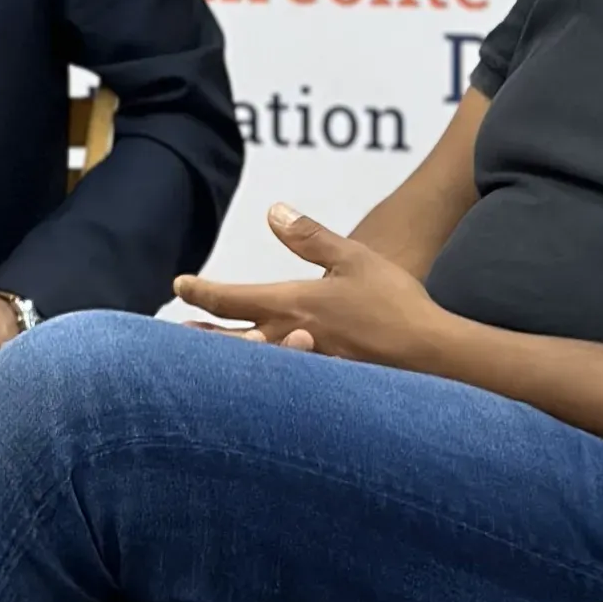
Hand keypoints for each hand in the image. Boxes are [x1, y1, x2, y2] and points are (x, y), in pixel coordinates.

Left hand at [172, 205, 453, 368]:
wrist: (430, 355)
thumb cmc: (394, 302)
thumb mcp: (353, 257)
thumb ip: (309, 237)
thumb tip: (273, 211)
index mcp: (290, 304)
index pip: (230, 299)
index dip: (200, 291)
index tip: (179, 285)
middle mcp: (287, 340)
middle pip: (226, 344)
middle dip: (198, 339)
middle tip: (172, 336)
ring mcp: (302, 370)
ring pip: (249, 367)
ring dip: (222, 362)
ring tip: (202, 363)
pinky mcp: (322, 389)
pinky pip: (280, 386)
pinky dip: (260, 383)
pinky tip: (258, 387)